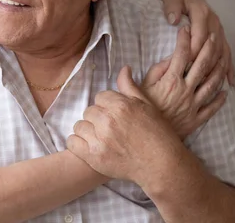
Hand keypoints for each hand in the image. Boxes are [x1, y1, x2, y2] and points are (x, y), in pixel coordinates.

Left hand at [67, 67, 185, 186]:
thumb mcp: (147, 105)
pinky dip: (78, 144)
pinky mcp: (93, 157)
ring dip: (88, 131)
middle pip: (89, 111)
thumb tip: (124, 68)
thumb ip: (129, 87)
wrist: (162, 166)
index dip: (107, 105)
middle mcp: (108, 121)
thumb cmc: (158, 134)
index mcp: (121, 106)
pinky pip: (72, 142)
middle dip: (98, 118)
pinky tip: (90, 146)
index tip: (116, 115)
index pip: (100, 97)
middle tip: (110, 128)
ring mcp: (100, 140)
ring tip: (102, 138)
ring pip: (80, 125)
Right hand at [138, 26, 226, 138]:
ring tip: (223, 57)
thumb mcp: (133, 95)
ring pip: (212, 83)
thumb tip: (127, 67)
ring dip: (219, 68)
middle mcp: (186, 90)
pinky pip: (213, 107)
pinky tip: (225, 92)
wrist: (151, 144)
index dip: (183, 40)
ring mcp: (194, 105)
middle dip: (209, 48)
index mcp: (170, 81)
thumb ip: (129, 80)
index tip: (184, 29)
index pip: (180, 55)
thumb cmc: (140, 118)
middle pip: (202, 65)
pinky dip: (220, 98)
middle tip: (213, 36)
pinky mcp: (197, 119)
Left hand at [156, 0, 234, 85]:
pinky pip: (227, 53)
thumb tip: (173, 20)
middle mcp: (214, 21)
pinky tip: (229, 82)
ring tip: (210, 85)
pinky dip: (228, 68)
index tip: (184, 65)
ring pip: (222, 51)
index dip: (193, 50)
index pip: (199, 35)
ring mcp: (219, 29)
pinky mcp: (221, 36)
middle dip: (205, 63)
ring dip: (217, 68)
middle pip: (213, 46)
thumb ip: (171, 6)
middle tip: (195, 80)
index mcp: (202, 11)